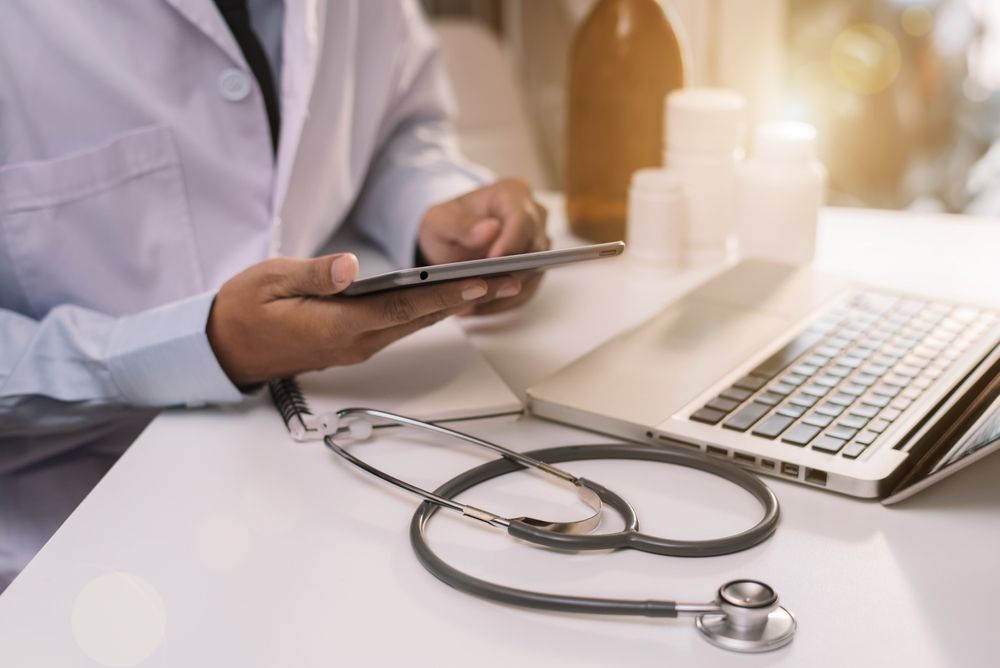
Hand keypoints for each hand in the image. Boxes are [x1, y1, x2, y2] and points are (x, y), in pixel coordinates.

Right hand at [207, 253, 519, 386]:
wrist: (224, 348)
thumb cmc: (244, 309)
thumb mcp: (271, 280)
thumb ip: (315, 273)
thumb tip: (353, 266)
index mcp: (337, 325)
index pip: (401, 307)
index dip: (442, 294)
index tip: (478, 283)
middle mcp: (355, 342)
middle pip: (419, 318)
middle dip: (465, 298)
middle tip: (506, 280)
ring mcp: (356, 347)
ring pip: (413, 324)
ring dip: (452, 305)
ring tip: (490, 284)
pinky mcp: (354, 344)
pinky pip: (399, 327)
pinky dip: (427, 310)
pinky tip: (446, 295)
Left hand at [418, 178, 548, 314]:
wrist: (449, 241)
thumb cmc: (446, 224)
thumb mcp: (440, 221)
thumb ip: (461, 224)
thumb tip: (490, 230)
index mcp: (512, 194)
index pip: (522, 219)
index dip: (511, 242)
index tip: (492, 261)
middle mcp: (533, 216)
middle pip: (534, 249)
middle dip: (507, 273)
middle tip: (477, 292)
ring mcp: (537, 243)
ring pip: (533, 274)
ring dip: (503, 293)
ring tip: (469, 307)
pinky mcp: (534, 269)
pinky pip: (526, 291)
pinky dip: (502, 303)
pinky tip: (477, 309)